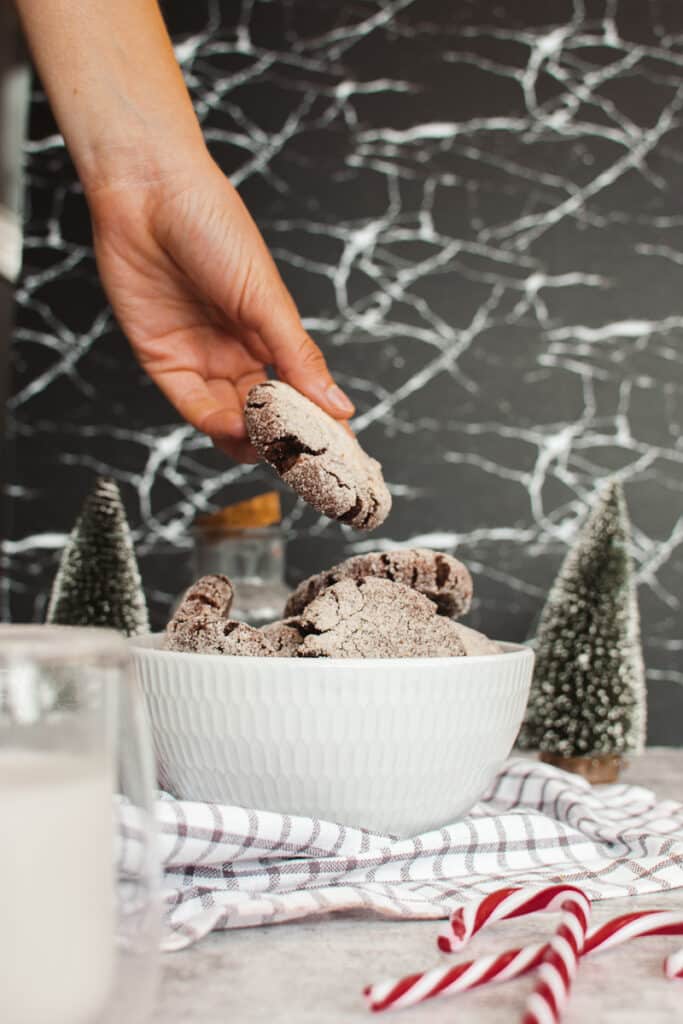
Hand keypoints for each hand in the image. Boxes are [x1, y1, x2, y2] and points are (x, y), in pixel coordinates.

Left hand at [87, 154, 354, 461]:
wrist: (148, 191)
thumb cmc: (212, 225)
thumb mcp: (266, 297)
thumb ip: (299, 357)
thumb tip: (340, 406)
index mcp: (268, 334)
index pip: (300, 392)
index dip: (320, 425)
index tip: (344, 453)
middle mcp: (236, 352)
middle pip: (265, 414)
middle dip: (285, 441)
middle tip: (306, 461)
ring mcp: (200, 358)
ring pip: (230, 419)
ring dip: (250, 439)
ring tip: (271, 447)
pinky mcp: (163, 361)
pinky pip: (193, 405)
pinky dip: (216, 423)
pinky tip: (237, 429)